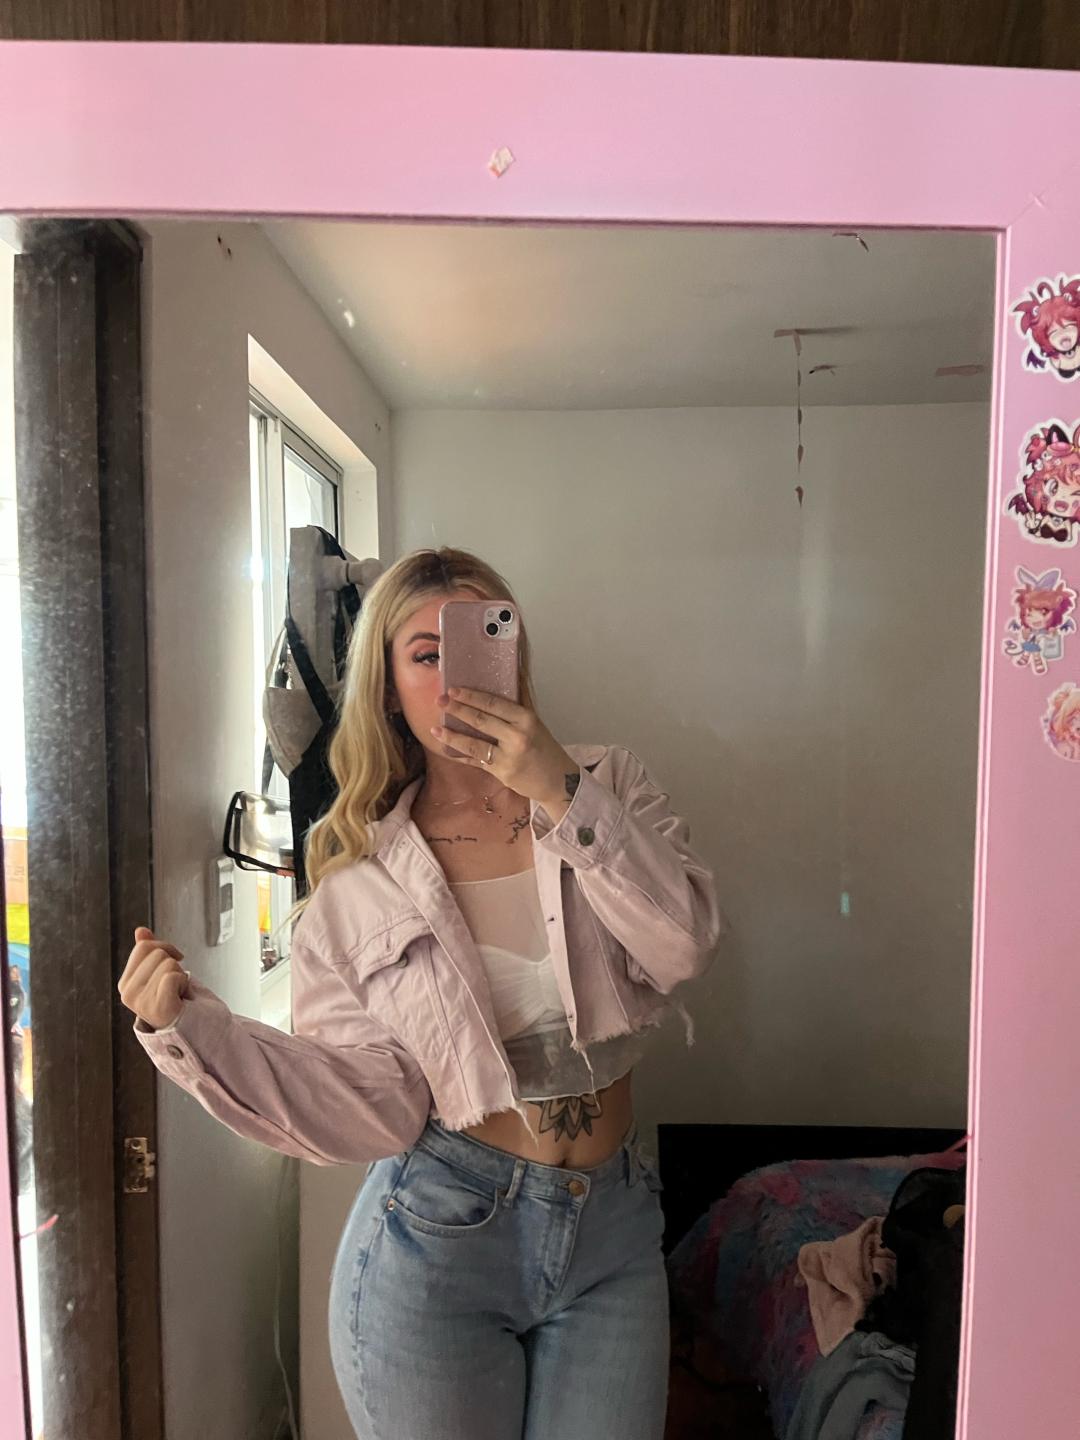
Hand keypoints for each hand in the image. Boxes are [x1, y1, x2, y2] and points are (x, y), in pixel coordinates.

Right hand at [118, 927, 189, 1029]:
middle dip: (174, 964)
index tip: (173, 965)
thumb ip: (149, 952)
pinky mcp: (157, 1007)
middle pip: (157, 953)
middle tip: (176, 986)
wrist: (195, 1026)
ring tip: (179, 993)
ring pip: (168, 963)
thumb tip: (140, 930)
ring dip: (181, 975)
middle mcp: (128, 994)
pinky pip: (173, 976)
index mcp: (125, 984)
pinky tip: (182, 998)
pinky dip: (183, 983)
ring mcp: (141, 1002)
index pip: (144, 946)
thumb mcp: (161, 971)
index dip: (165, 949)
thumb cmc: (178, 998)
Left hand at [432, 687, 580, 814]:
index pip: (494, 703)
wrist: (557, 780)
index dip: (472, 696)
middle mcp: (518, 737)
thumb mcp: (535, 721)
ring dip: (452, 736)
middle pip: (481, 721)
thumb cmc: (544, 747)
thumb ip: (520, 698)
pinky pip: (475, 761)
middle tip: (440, 700)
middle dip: (458, 709)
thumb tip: (514, 668)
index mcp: (526, 719)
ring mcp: (509, 757)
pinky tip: (446, 748)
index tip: (454, 689)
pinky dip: (459, 755)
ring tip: (435, 728)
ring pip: (474, 744)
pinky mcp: (501, 773)